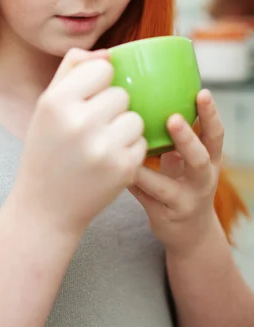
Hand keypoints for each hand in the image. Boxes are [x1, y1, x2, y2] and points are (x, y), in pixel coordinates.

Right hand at [12, 48, 146, 238]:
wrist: (45, 208)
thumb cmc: (47, 150)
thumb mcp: (46, 107)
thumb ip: (71, 71)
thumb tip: (108, 53)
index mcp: (56, 102)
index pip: (102, 68)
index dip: (100, 82)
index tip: (89, 98)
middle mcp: (79, 122)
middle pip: (121, 94)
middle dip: (112, 108)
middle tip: (93, 128)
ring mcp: (102, 147)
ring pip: (135, 118)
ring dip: (124, 129)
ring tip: (102, 144)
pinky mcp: (123, 169)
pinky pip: (142, 142)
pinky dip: (130, 150)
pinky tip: (109, 161)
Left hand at [129, 90, 223, 256]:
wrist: (190, 234)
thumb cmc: (183, 184)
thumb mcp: (188, 161)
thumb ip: (175, 137)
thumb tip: (147, 95)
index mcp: (210, 161)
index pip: (215, 134)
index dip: (210, 114)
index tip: (202, 92)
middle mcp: (202, 181)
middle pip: (199, 158)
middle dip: (187, 138)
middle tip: (173, 119)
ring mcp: (184, 201)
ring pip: (166, 185)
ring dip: (146, 168)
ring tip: (129, 149)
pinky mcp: (164, 216)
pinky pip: (142, 197)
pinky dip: (128, 180)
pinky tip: (111, 166)